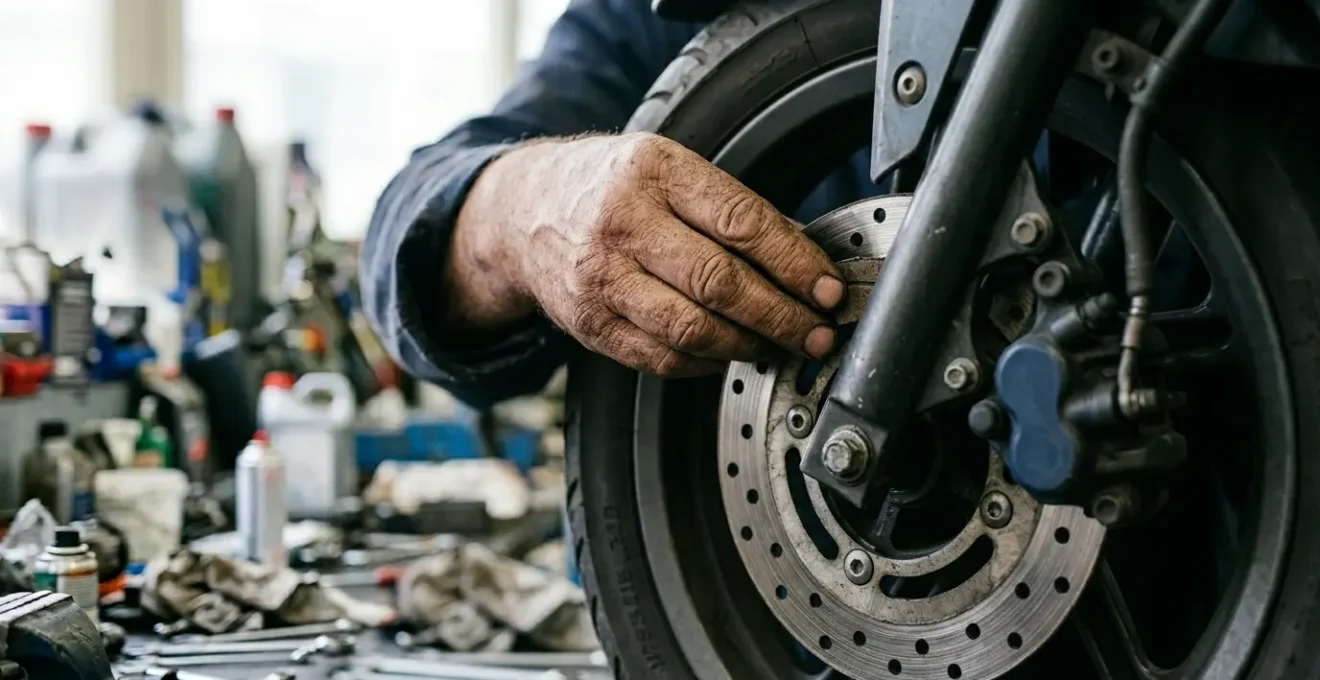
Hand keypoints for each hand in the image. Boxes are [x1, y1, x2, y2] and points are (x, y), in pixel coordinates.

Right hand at [449, 132, 843, 376]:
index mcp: (653, 171)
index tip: (828, 289)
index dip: (794, 263)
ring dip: (748, 346)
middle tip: (816, 332)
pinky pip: (661, 358)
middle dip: (781, 315)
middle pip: (719, 283)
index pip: (740, 222)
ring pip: (691, 329)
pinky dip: (706, 364)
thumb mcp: (667, 168)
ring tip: (779, 347)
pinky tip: (729, 354)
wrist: (523, 211)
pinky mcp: (589, 323)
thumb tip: (804, 259)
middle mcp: (622, 222)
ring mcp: (600, 277)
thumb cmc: (609, 187)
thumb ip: (728, 208)